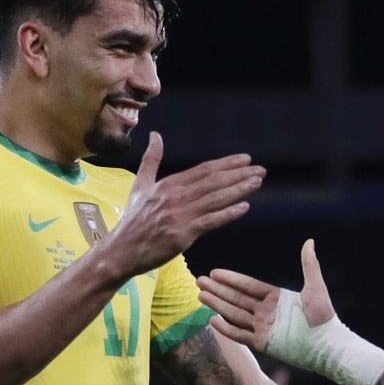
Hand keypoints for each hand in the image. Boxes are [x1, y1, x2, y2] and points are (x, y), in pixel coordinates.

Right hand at [103, 132, 263, 277]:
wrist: (122, 249)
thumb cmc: (133, 220)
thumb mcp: (140, 185)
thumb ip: (151, 160)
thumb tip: (155, 134)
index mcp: (169, 184)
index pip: (203, 170)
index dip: (226, 164)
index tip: (245, 159)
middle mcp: (176, 196)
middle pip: (213, 181)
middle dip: (239, 174)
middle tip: (261, 169)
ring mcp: (180, 215)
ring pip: (215, 199)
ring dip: (238, 190)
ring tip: (257, 182)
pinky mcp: (183, 234)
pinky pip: (210, 221)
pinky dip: (228, 214)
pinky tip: (245, 207)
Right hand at [198, 238, 338, 351]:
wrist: (327, 345)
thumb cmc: (324, 317)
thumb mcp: (316, 288)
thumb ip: (309, 265)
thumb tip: (309, 241)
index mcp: (275, 298)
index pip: (248, 286)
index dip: (231, 278)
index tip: (215, 272)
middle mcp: (266, 312)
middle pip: (236, 298)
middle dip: (218, 290)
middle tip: (199, 281)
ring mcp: (263, 327)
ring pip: (234, 313)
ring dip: (217, 304)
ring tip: (200, 295)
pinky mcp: (262, 343)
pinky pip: (240, 334)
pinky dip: (227, 328)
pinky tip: (212, 319)